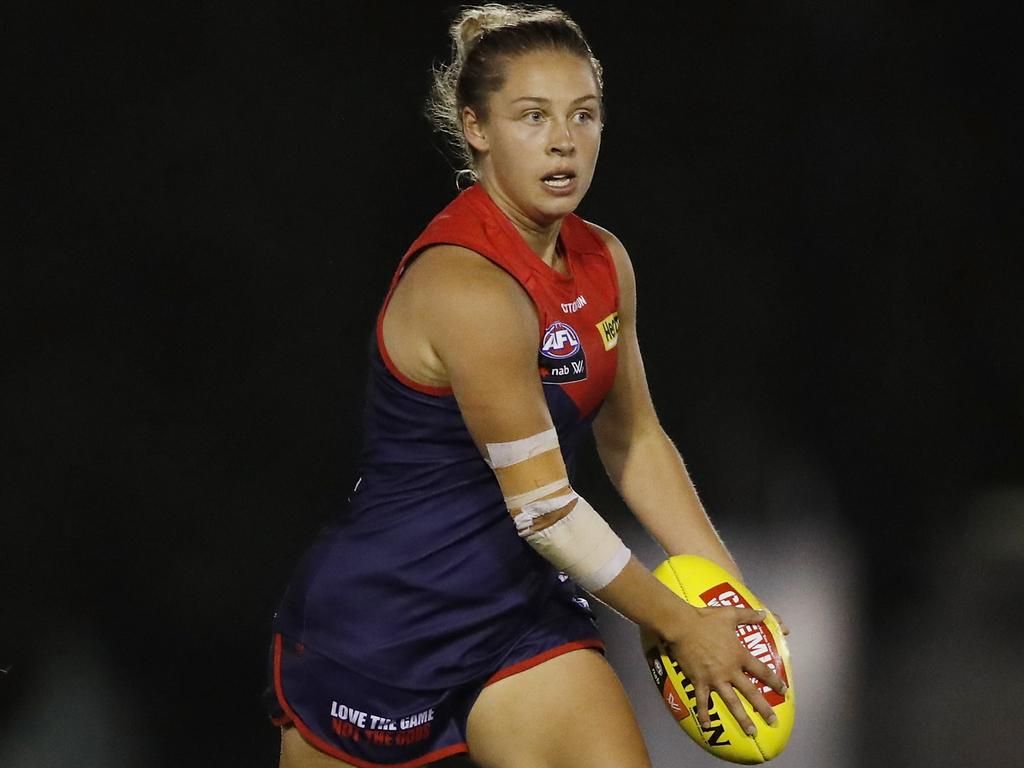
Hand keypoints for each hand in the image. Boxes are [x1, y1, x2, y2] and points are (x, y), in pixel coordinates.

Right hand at [664, 604, 787, 737]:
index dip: (774, 681)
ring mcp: (715, 678)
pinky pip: (702, 701)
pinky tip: (706, 726)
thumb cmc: (706, 619)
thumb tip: (764, 614)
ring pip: (731, 702)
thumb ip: (749, 615)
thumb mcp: (730, 614)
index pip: (762, 671)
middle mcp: (730, 670)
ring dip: (742, 718)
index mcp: (739, 655)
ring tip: (751, 732)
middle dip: (763, 708)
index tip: (783, 690)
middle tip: (772, 720)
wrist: (682, 626)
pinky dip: (704, 714)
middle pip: (751, 692)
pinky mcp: (699, 681)